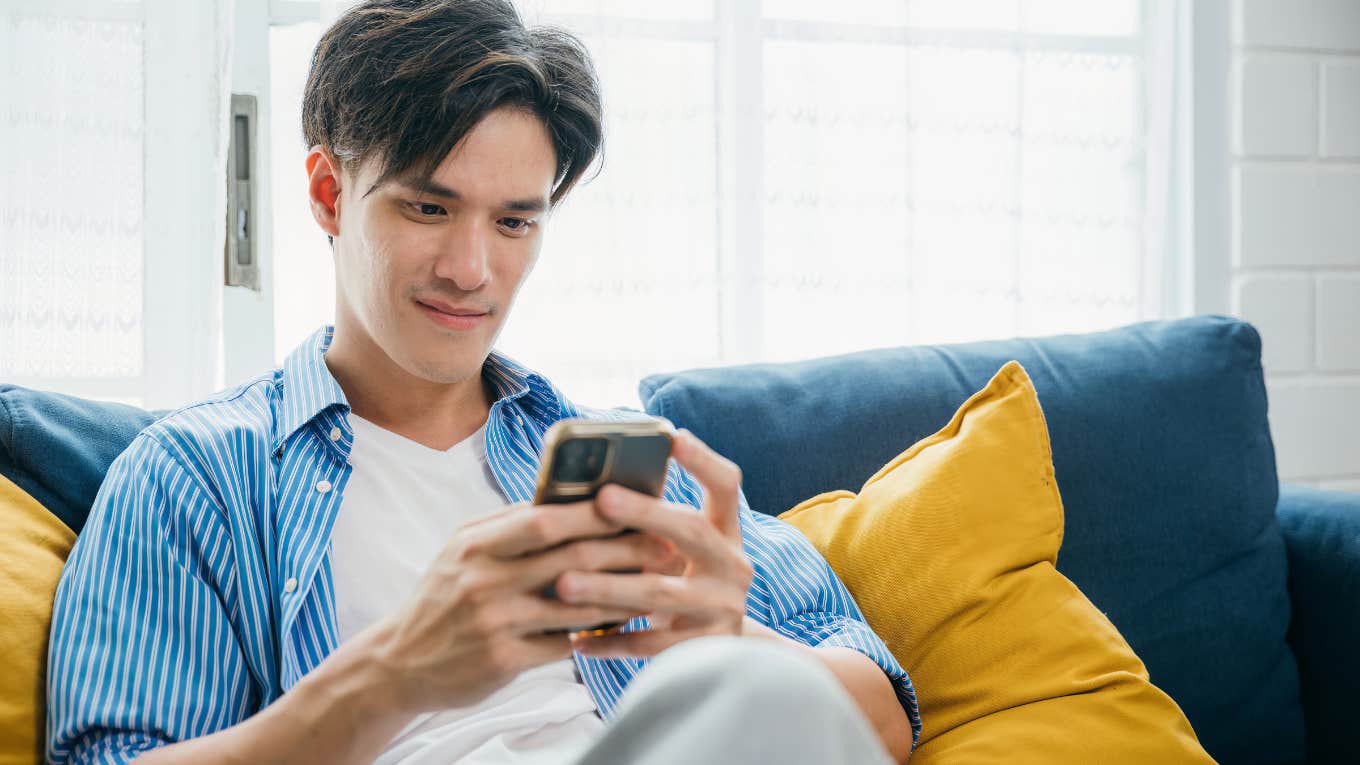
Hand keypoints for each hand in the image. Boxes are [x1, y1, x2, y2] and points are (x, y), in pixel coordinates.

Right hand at [365, 499, 671, 712]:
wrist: (399, 662)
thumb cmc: (443, 598)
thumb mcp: (463, 550)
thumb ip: (510, 525)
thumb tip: (569, 497)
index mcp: (476, 543)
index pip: (544, 519)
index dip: (593, 513)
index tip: (634, 505)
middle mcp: (483, 579)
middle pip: (569, 559)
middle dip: (624, 551)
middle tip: (664, 546)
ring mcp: (493, 621)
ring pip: (575, 604)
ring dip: (622, 595)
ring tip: (656, 585)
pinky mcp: (502, 660)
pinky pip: (563, 644)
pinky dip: (595, 634)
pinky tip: (623, 626)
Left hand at [558, 429, 754, 656]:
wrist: (727, 653)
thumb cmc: (686, 584)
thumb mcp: (686, 552)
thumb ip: (656, 525)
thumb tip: (593, 490)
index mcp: (726, 532)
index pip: (726, 486)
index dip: (703, 461)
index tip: (673, 437)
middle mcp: (731, 566)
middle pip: (691, 531)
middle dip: (645, 513)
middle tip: (602, 498)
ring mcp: (721, 608)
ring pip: (660, 594)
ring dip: (609, 587)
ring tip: (563, 583)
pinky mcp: (702, 647)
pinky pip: (648, 644)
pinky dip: (609, 640)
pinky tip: (574, 637)